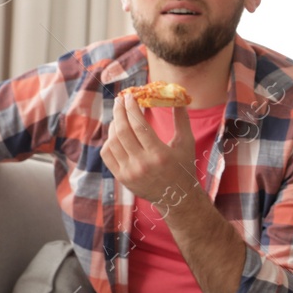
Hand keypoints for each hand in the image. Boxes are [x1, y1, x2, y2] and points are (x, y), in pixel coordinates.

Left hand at [101, 93, 198, 210]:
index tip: (130, 96)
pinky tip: (116, 133)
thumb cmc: (184, 166)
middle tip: (120, 100)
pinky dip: (108, 140)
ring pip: (112, 141)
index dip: (132, 108)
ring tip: (120, 116)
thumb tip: (178, 96)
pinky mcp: (121, 177)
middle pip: (122, 131)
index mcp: (160, 154)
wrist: (177, 197)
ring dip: (114, 124)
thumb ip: (181, 119)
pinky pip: (107, 154)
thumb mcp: (186, 143)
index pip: (139, 125)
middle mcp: (142, 164)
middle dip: (119, 111)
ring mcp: (129, 172)